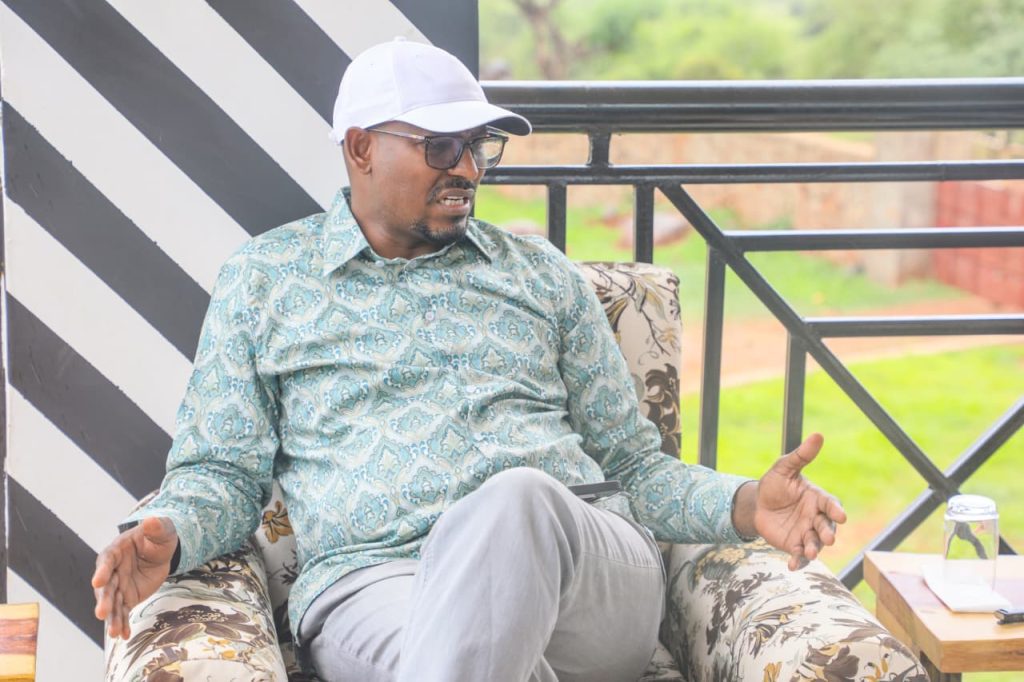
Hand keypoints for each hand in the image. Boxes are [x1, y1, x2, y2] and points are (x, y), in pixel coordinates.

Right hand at [92, 516, 177, 638]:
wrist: (163, 551)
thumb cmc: (158, 537)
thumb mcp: (162, 530)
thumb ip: (157, 527)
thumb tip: (152, 520)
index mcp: (116, 551)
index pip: (106, 561)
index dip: (102, 571)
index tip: (97, 582)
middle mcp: (112, 570)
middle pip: (106, 587)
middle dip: (104, 601)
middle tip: (101, 613)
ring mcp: (118, 586)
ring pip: (112, 603)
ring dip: (112, 618)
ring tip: (113, 632)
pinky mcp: (127, 597)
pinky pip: (123, 612)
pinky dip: (123, 623)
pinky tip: (124, 636)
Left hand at [753, 433, 846, 569]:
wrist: (757, 504)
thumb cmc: (774, 484)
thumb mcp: (784, 468)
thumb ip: (801, 456)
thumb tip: (818, 435)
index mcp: (817, 498)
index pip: (830, 504)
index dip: (836, 510)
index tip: (841, 516)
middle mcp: (815, 517)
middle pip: (826, 526)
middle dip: (827, 532)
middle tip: (828, 537)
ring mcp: (806, 532)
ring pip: (815, 543)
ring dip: (814, 548)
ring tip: (810, 552)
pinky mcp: (794, 545)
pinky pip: (799, 555)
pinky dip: (798, 561)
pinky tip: (792, 566)